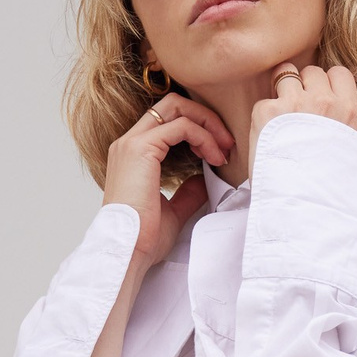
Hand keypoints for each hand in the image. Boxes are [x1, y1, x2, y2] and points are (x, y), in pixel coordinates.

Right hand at [103, 95, 231, 271]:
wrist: (129, 251)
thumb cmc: (144, 238)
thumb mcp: (172, 210)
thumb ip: (187, 191)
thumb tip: (204, 179)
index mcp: (133, 154)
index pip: (167, 120)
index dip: (198, 127)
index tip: (219, 152)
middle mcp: (129, 142)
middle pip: (172, 105)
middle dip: (205, 118)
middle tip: (227, 143)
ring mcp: (132, 143)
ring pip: (177, 108)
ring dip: (208, 125)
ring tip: (224, 151)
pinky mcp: (141, 149)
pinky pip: (181, 127)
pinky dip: (203, 137)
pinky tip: (214, 157)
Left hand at [245, 63, 356, 178]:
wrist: (306, 205)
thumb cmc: (329, 185)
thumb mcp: (352, 152)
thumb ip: (346, 125)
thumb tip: (339, 112)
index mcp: (347, 111)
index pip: (339, 73)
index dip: (328, 82)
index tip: (322, 96)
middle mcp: (323, 101)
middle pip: (311, 71)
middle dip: (304, 84)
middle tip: (299, 108)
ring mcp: (294, 104)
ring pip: (285, 74)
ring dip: (282, 89)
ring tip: (281, 115)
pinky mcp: (267, 112)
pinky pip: (264, 101)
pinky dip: (264, 115)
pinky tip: (270, 136)